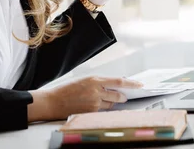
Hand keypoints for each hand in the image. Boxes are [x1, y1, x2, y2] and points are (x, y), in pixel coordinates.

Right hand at [28, 76, 142, 120]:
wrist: (53, 102)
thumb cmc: (67, 90)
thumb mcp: (85, 80)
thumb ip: (99, 83)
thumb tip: (114, 86)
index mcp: (95, 80)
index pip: (119, 81)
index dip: (131, 83)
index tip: (139, 84)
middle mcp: (96, 91)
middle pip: (118, 95)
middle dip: (123, 96)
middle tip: (125, 96)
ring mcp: (94, 103)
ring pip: (111, 104)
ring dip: (113, 103)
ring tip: (106, 100)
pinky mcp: (91, 112)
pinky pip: (103, 111)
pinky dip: (104, 109)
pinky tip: (98, 106)